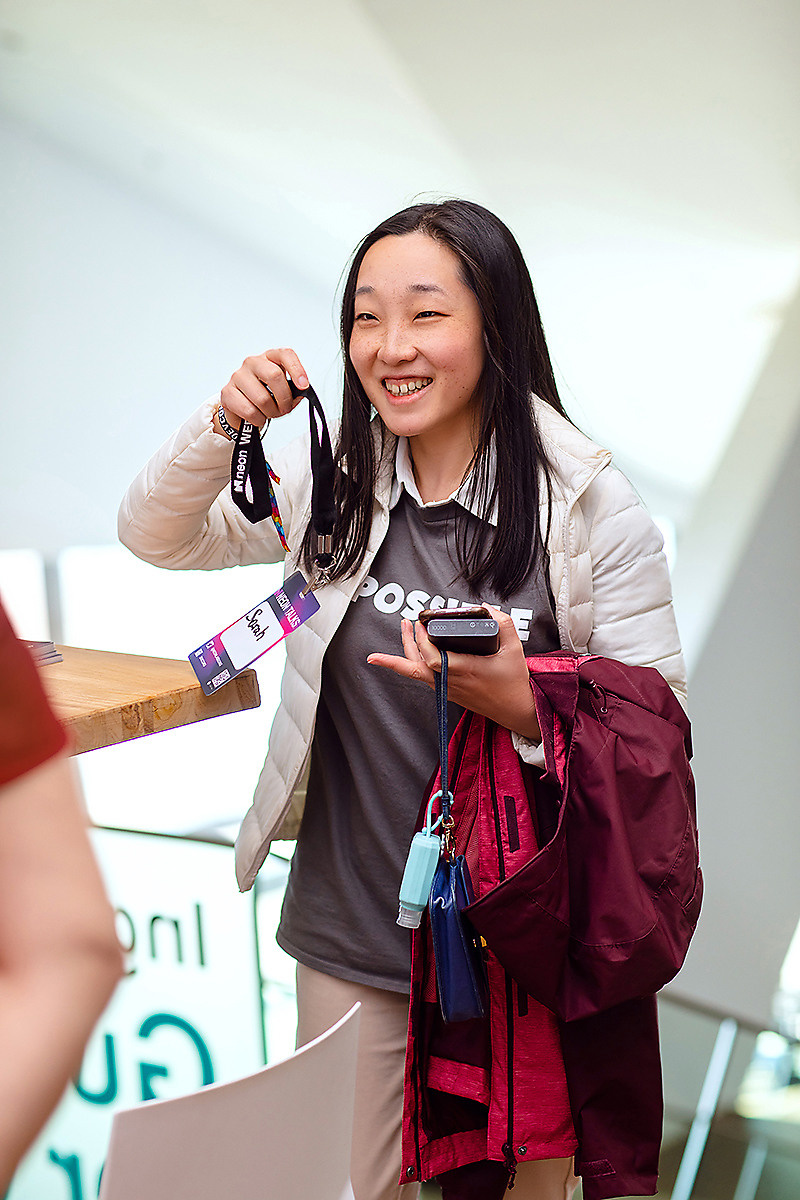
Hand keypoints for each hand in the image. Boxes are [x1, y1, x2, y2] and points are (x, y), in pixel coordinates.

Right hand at [217, 348, 308, 432]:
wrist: (242, 411)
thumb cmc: (266, 397)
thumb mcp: (284, 392)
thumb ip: (295, 391)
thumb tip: (300, 393)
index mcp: (270, 357)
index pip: (285, 354)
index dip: (296, 369)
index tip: (303, 386)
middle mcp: (253, 362)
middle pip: (274, 375)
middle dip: (284, 399)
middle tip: (284, 408)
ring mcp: (238, 376)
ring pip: (262, 398)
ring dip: (271, 413)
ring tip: (269, 413)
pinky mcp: (227, 392)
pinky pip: (249, 411)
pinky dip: (258, 419)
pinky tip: (257, 417)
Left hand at [366, 606, 540, 739]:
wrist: (515, 710)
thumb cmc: (514, 681)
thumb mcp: (514, 648)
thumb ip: (502, 623)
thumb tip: (485, 607)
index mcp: (466, 670)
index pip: (434, 659)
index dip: (422, 641)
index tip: (422, 623)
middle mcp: (452, 682)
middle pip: (415, 666)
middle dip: (407, 642)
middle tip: (408, 622)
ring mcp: (447, 689)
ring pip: (416, 672)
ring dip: (407, 651)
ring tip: (407, 628)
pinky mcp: (447, 693)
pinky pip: (424, 677)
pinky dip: (415, 663)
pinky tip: (417, 649)